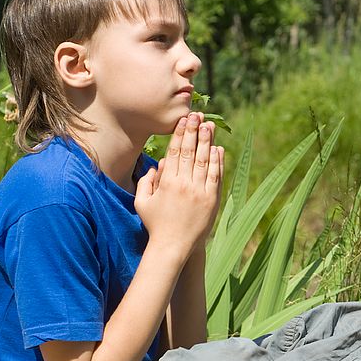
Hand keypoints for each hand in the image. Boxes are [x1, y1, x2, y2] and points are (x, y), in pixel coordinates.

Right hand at [135, 112, 223, 259]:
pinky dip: (218, 162)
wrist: (173, 246)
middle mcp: (184, 184)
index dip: (180, 134)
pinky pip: (216, 176)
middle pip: (191, 152)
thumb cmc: (155, 224)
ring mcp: (200, 192)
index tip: (183, 120)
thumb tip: (157, 165)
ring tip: (209, 125)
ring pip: (205, 161)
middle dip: (194, 131)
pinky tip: (218, 149)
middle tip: (197, 115)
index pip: (175, 152)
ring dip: (208, 141)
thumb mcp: (142, 202)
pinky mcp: (211, 200)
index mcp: (167, 182)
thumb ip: (146, 182)